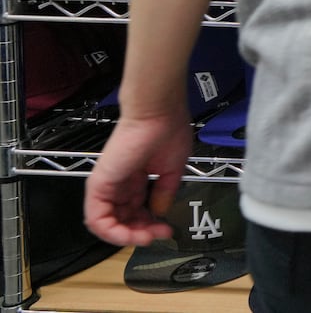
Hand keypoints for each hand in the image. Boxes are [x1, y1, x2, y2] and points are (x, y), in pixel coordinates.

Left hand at [84, 110, 193, 245]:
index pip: (136, 211)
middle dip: (142, 232)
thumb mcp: (172, 170)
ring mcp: (106, 186)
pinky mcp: (98, 185)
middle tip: (159, 234)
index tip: (168, 229)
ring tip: (147, 236)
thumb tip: (159, 211)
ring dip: (128, 236)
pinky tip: (131, 234)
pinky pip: (97, 220)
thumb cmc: (168, 131)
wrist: (157, 113)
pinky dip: (112, 233)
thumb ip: (164, 193)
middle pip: (123, 220)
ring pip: (107, 225)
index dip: (151, 224)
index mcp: (135, 180)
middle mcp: (118, 185)